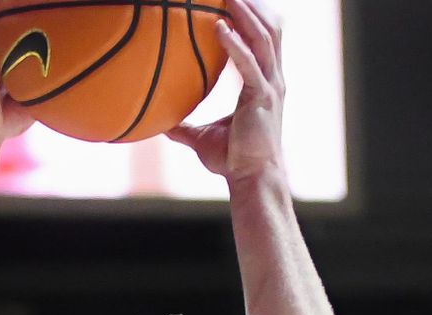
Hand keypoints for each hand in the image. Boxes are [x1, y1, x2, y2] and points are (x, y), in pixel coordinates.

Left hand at [166, 0, 284, 186]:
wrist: (252, 179)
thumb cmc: (232, 160)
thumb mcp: (203, 137)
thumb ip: (185, 126)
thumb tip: (159, 125)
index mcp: (263, 84)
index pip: (262, 42)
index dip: (253, 19)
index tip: (235, 1)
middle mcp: (272, 80)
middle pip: (269, 29)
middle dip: (253, 5)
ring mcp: (271, 87)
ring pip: (264, 38)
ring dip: (246, 13)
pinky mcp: (263, 97)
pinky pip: (248, 63)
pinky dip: (235, 44)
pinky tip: (219, 27)